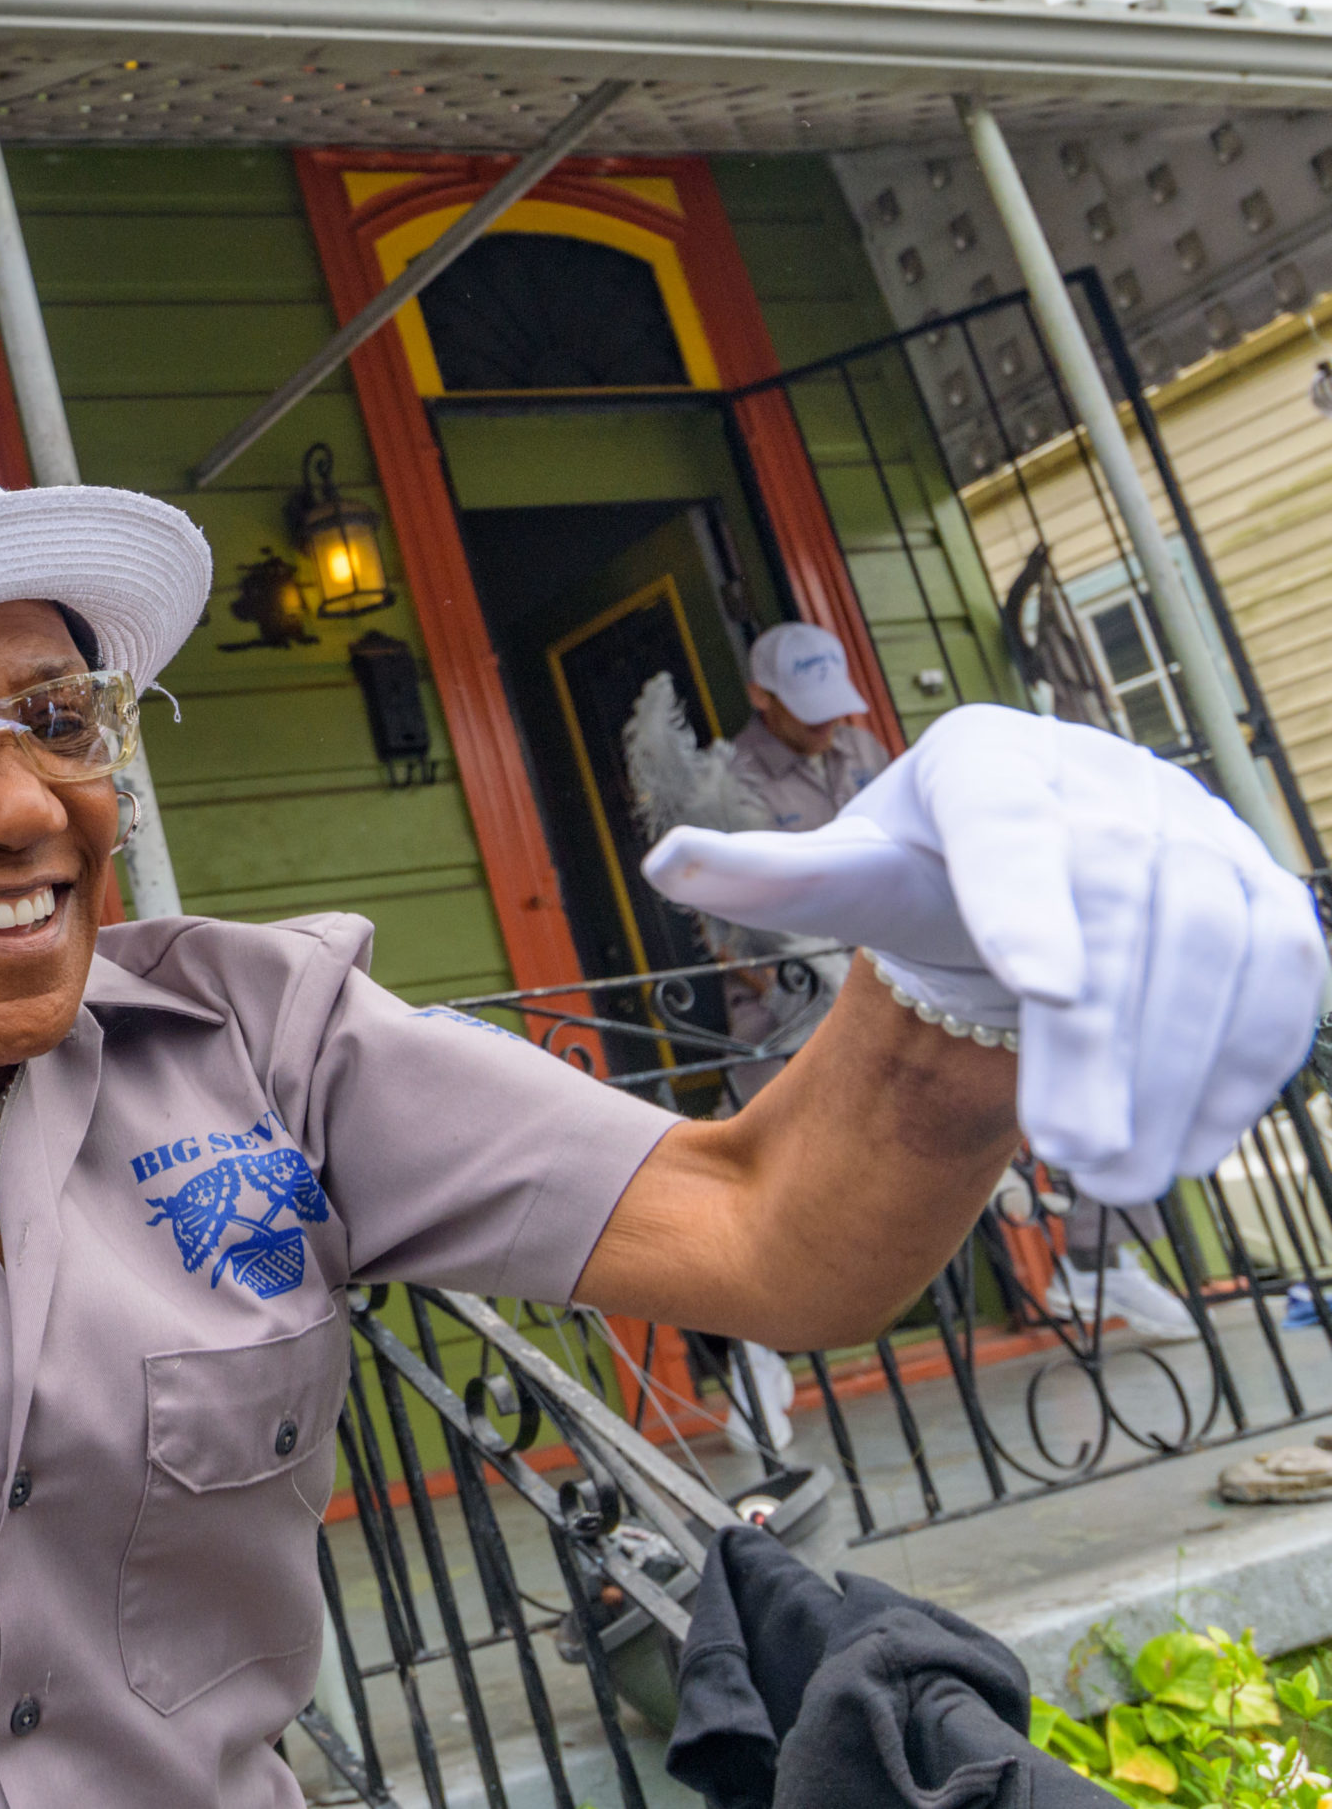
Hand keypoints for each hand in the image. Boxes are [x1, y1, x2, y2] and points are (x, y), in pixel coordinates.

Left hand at [643, 706, 1325, 1204]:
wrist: (1028, 873)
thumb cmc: (920, 872)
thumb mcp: (846, 870)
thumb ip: (769, 875)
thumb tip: (665, 859)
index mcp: (986, 759)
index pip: (1008, 827)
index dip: (1030, 903)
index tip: (1042, 989)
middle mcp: (1104, 778)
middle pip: (1120, 908)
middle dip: (1103, 1042)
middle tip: (1072, 1156)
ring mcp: (1197, 829)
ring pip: (1216, 946)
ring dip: (1176, 1070)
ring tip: (1120, 1175)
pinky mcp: (1263, 891)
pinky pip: (1282, 975)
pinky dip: (1242, 1062)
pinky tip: (1193, 1146)